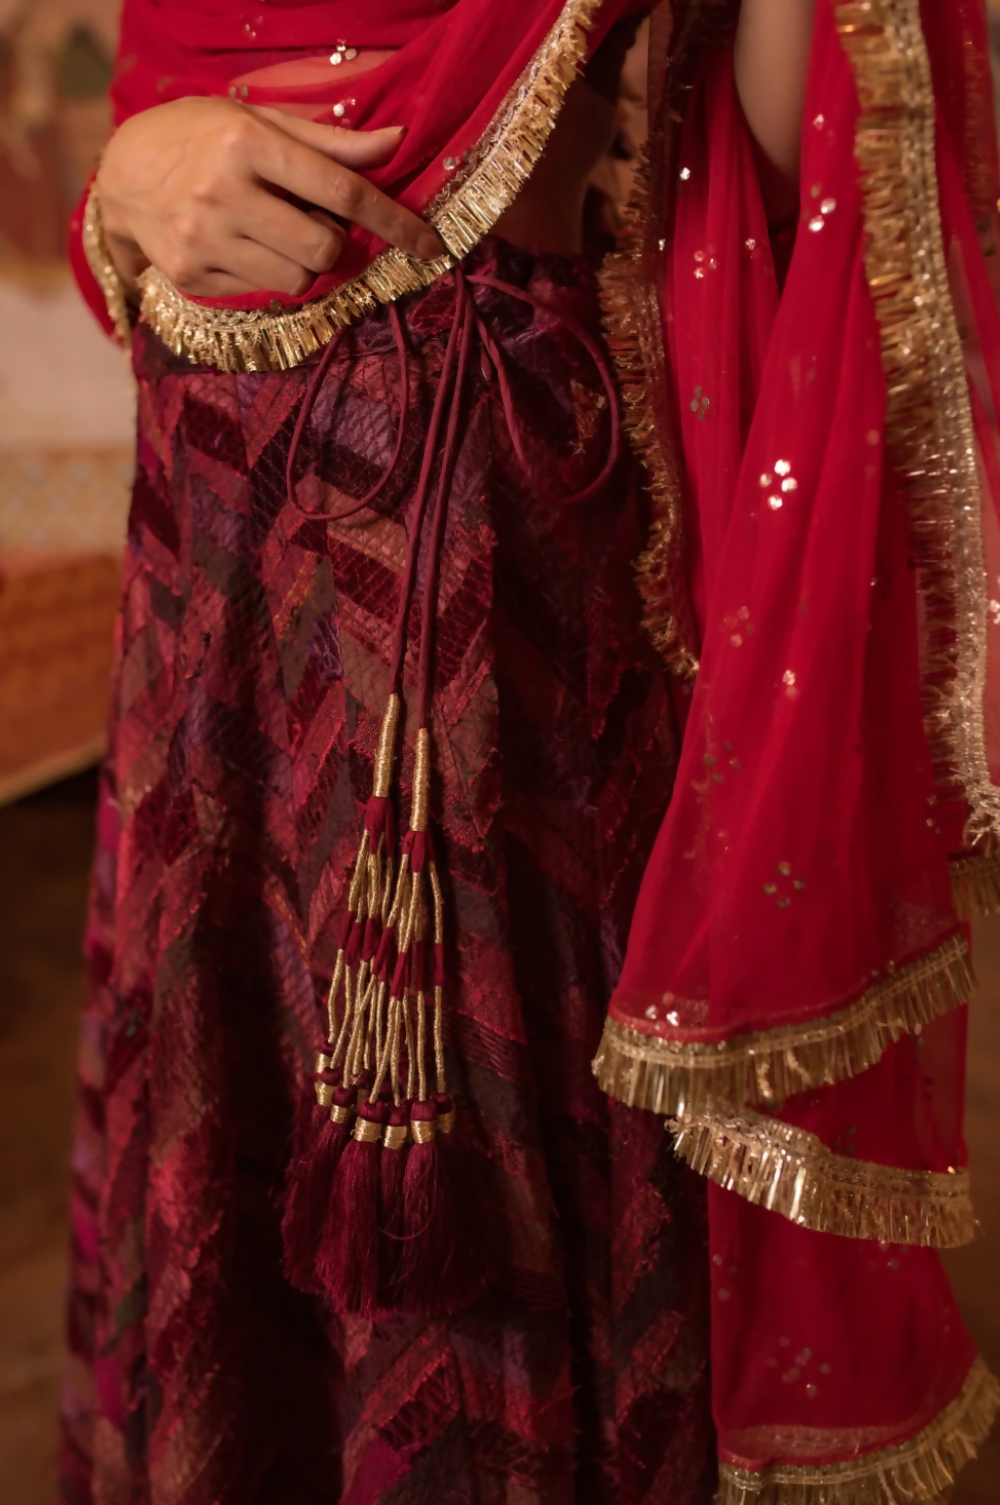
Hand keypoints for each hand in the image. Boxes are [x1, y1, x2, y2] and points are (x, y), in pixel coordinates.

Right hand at [96, 96, 445, 297]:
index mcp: (248, 144)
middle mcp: (223, 192)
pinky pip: (264, 293)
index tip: (430, 245)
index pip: (342, 192)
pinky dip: (268, 274)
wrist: (120, 174)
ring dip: (301, 262)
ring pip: (297, 279)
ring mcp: (204, 238)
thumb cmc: (202, 138)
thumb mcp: (260, 122)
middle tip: (306, 221)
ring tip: (272, 233)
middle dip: (331, 242)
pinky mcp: (191, 274)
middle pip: (324, 249)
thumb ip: (329, 143)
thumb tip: (396, 144)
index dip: (394, 222)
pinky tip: (240, 246)